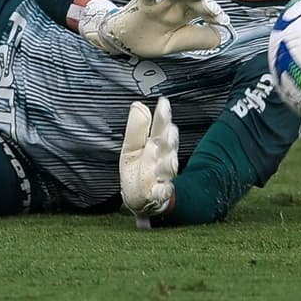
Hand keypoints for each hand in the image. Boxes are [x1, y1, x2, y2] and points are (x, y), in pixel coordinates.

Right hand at [79, 0, 230, 56]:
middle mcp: (173, 5)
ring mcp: (157, 3)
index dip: (213, 13)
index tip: (223, 20)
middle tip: (214, 10)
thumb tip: (221, 36)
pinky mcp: (141, 3)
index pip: (202, 9)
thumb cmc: (150, 38)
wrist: (121, 40)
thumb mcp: (176, 44)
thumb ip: (197, 40)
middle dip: (204, 3)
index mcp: (184, 13)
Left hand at [120, 96, 178, 225]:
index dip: (163, 116)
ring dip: (165, 161)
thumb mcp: (131, 146)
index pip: (160, 128)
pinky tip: (162, 187)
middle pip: (167, 147)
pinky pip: (162, 193)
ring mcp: (162, 178)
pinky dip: (162, 190)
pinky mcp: (158, 196)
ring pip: (167, 168)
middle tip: (169, 128)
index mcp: (156, 145)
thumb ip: (136, 128)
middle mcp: (163, 160)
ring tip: (158, 152)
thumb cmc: (138, 169)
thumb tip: (138, 105)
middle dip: (169, 138)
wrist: (139, 198)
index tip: (163, 102)